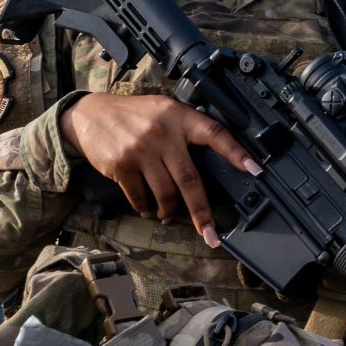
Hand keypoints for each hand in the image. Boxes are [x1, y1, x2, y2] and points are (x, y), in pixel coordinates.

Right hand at [61, 93, 258, 248]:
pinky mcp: (121, 166)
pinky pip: (140, 197)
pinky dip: (145, 207)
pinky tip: (147, 208)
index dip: (236, 152)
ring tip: (169, 216)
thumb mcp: (163, 111)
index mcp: (178, 117)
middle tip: (212, 235)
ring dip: (169, 212)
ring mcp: (140, 150)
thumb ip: (185, 129)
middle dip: (203, 213)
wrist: (90, 114)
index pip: (214, 133)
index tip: (256, 170)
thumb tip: (211, 163)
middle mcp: (161, 133)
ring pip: (165, 194)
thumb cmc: (133, 115)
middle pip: (190, 180)